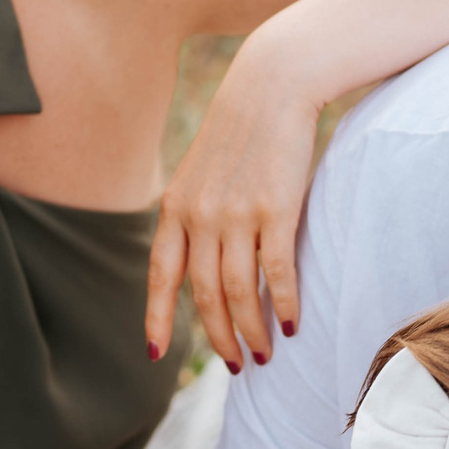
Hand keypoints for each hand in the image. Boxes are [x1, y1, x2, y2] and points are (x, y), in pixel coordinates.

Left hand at [144, 51, 317, 371]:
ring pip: (240, 292)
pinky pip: (277, 272)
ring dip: (252, 330)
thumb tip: (203, 261)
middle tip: (238, 364)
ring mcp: (236, 214)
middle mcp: (199, 216)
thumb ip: (196, 214)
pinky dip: (286, 304)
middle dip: (219, 337)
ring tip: (265, 353)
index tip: (155, 353)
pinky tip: (293, 324)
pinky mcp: (275, 209)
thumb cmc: (243, 130)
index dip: (156, 317)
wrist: (272, 84)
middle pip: (204, 295)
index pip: (161, 275)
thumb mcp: (203, 171)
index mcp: (175, 208)